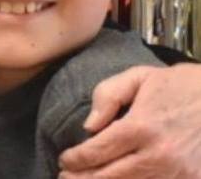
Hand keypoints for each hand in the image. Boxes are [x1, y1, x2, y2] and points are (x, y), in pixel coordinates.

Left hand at [58, 64, 200, 177]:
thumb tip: (89, 126)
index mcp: (141, 127)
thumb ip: (108, 95)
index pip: (97, 151)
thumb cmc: (181, 86)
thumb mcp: (140, 77)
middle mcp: (158, 156)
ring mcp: (178, 176)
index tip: (64, 160)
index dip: (75, 159)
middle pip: (109, 178)